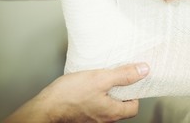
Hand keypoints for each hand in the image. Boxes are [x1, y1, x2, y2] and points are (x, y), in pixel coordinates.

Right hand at [4, 63, 149, 122]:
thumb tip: (143, 70)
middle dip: (121, 91)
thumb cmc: (70, 95)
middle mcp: (104, 119)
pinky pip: (96, 105)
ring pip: (107, 105)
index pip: (134, 108)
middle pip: (121, 106)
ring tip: (103, 78)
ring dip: (108, 92)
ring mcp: (93, 118)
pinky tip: (89, 84)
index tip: (131, 81)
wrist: (46, 106)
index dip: (135, 94)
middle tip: (117, 77)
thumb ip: (123, 75)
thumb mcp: (101, 79)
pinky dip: (96, 95)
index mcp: (112, 113)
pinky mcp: (82, 114)